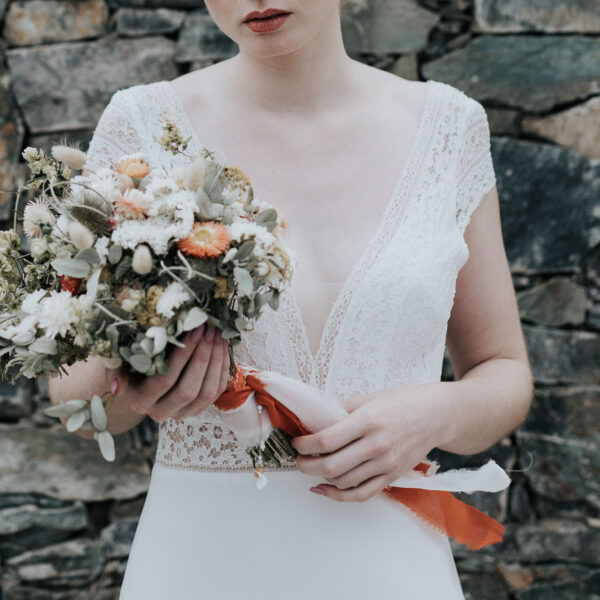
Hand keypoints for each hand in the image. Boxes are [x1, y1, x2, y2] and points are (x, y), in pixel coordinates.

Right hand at [104, 324, 230, 422]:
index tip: (195, 330)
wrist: (141, 376)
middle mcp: (160, 413)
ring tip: (218, 335)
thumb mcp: (117, 360)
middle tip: (210, 330)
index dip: (183, 355)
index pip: (166, 379)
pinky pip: (216, 392)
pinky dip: (222, 369)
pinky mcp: (198, 409)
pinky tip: (223, 347)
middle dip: (202, 357)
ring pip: (206, 392)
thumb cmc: (130, 360)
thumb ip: (114, 370)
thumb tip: (117, 389)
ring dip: (215, 362)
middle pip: (188, 389)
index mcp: (140, 401)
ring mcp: (182, 414)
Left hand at [291, 383, 448, 501]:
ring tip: (311, 468)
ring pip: (343, 482)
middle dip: (306, 464)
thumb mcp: (369, 398)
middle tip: (298, 458)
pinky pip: (361, 494)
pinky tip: (325, 488)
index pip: (326, 440)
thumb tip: (314, 423)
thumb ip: (342, 411)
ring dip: (320, 478)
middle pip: (331, 466)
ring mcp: (386, 463)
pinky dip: (339, 495)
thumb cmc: (402, 402)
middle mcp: (376, 445)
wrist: (436, 415)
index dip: (304, 445)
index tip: (296, 442)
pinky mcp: (392, 476)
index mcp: (368, 420)